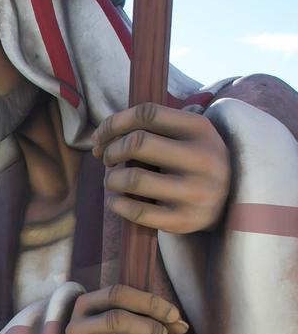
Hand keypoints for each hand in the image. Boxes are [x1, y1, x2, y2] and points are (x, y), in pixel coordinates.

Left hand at [92, 102, 229, 233]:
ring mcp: (194, 191)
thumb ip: (152, 128)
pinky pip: (137, 212)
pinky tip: (115, 200)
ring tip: (112, 180)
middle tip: (107, 159)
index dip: (114, 123)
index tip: (100, 137)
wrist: (232, 200)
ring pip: (133, 179)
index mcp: (200, 129)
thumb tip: (100, 137)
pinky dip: (116, 204)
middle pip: (137, 143)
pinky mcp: (184, 220)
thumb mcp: (187, 135)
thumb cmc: (193, 161)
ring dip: (111, 179)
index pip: (147, 113)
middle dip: (111, 150)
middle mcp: (201, 158)